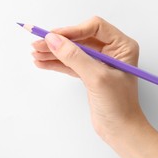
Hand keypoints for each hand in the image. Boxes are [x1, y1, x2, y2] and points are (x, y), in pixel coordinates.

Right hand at [31, 16, 145, 140]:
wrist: (121, 130)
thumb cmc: (119, 105)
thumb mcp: (97, 78)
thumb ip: (75, 57)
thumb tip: (53, 39)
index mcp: (122, 46)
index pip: (95, 27)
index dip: (73, 30)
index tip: (53, 36)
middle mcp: (113, 51)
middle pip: (81, 38)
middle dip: (59, 41)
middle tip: (37, 45)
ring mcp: (101, 62)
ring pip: (74, 51)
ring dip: (55, 52)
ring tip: (35, 54)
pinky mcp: (91, 74)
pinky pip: (72, 63)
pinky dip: (58, 63)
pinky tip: (43, 63)